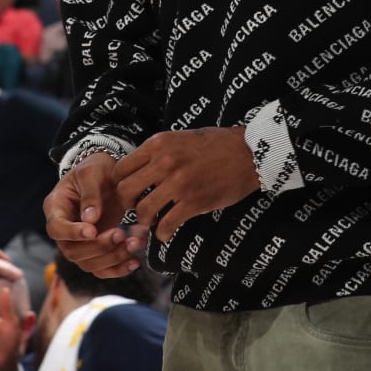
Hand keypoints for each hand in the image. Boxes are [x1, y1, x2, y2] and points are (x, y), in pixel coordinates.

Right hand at [46, 152, 142, 276]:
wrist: (109, 173)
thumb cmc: (96, 168)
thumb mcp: (92, 173)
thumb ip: (91, 194)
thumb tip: (90, 219)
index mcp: (56, 207)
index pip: (57, 228)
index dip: (72, 233)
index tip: (92, 230)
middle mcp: (65, 229)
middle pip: (72, 252)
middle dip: (98, 247)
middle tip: (120, 234)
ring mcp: (79, 242)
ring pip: (88, 264)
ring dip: (112, 258)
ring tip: (134, 243)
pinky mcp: (96, 249)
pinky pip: (102, 268)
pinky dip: (118, 269)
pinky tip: (135, 262)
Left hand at [114, 127, 261, 243]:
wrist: (250, 153)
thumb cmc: (218, 144)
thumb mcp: (182, 137)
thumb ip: (160, 151)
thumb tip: (139, 170)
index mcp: (159, 144)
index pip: (121, 169)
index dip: (120, 184)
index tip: (131, 191)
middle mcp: (164, 162)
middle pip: (125, 191)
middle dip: (128, 204)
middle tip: (138, 208)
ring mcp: (179, 183)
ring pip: (143, 211)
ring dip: (145, 221)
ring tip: (153, 220)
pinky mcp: (194, 202)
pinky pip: (166, 225)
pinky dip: (162, 233)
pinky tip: (166, 232)